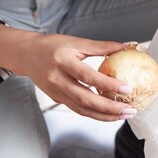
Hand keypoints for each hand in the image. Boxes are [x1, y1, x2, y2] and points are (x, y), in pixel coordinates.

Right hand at [0, 25, 136, 120]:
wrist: (26, 55)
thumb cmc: (52, 45)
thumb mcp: (76, 42)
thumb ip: (102, 46)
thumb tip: (129, 45)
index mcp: (62, 61)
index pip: (88, 77)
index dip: (108, 84)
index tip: (127, 88)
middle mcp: (57, 79)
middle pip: (86, 100)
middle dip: (110, 108)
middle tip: (130, 110)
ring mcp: (55, 92)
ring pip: (82, 110)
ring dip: (105, 116)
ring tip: (124, 115)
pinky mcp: (56, 99)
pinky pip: (78, 109)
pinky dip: (95, 113)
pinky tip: (109, 113)